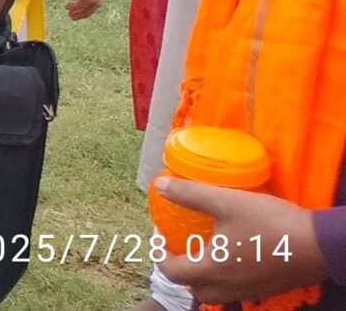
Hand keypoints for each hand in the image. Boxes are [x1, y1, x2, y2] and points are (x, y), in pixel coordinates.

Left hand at [156, 181, 328, 303]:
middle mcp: (227, 286)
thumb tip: (161, 187)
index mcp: (212, 269)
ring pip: (215, 292)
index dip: (160, 256)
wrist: (318, 245)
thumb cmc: (270, 223)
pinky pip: (236, 291)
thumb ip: (192, 194)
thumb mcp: (228, 202)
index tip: (161, 237)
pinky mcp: (266, 290)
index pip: (172, 272)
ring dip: (203, 277)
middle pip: (192, 287)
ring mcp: (248, 291)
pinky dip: (226, 279)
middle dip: (181, 270)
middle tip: (181, 247)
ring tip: (205, 253)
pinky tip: (234, 258)